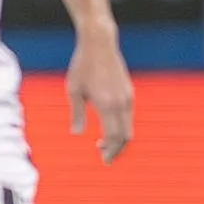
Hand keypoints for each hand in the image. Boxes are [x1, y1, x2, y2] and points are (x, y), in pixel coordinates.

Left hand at [67, 28, 134, 163]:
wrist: (99, 43)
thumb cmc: (83, 65)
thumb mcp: (73, 90)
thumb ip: (76, 113)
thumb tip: (76, 134)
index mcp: (107, 105)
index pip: (113, 137)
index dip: (110, 151)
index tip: (103, 159)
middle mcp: (121, 103)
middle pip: (125, 136)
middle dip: (116, 149)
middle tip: (103, 156)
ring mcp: (128, 97)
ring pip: (129, 127)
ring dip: (119, 138)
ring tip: (103, 143)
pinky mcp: (129, 92)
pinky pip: (129, 117)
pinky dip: (122, 127)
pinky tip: (109, 127)